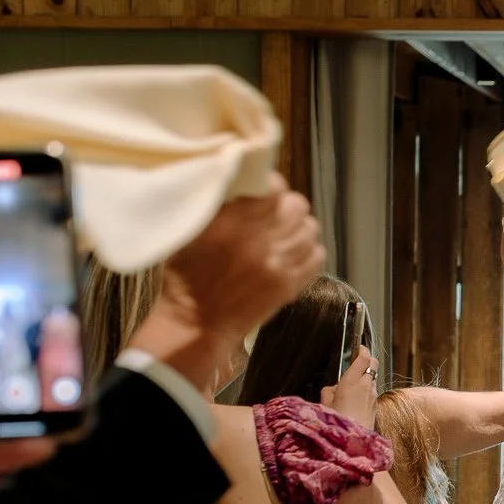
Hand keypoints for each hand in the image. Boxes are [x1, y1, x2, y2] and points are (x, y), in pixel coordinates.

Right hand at [127, 174, 325, 392]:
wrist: (195, 324)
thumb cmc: (186, 275)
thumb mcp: (192, 229)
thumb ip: (218, 203)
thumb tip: (243, 179)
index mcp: (231, 221)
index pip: (272, 185)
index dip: (269, 185)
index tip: (263, 191)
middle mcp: (259, 240)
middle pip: (296, 205)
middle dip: (286, 205)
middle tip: (274, 214)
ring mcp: (277, 264)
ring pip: (310, 229)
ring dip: (298, 228)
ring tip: (283, 235)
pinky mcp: (289, 285)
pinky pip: (317, 256)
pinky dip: (308, 251)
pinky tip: (292, 254)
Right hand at [324, 344, 377, 425]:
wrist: (353, 443)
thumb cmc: (337, 423)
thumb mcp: (325, 404)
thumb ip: (329, 391)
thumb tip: (333, 388)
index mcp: (352, 381)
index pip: (363, 357)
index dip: (362, 350)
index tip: (359, 348)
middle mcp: (366, 385)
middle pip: (373, 364)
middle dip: (367, 360)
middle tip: (359, 361)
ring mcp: (373, 396)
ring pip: (372, 379)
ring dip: (365, 378)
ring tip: (352, 386)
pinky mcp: (376, 406)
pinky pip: (372, 392)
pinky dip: (366, 391)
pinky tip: (356, 400)